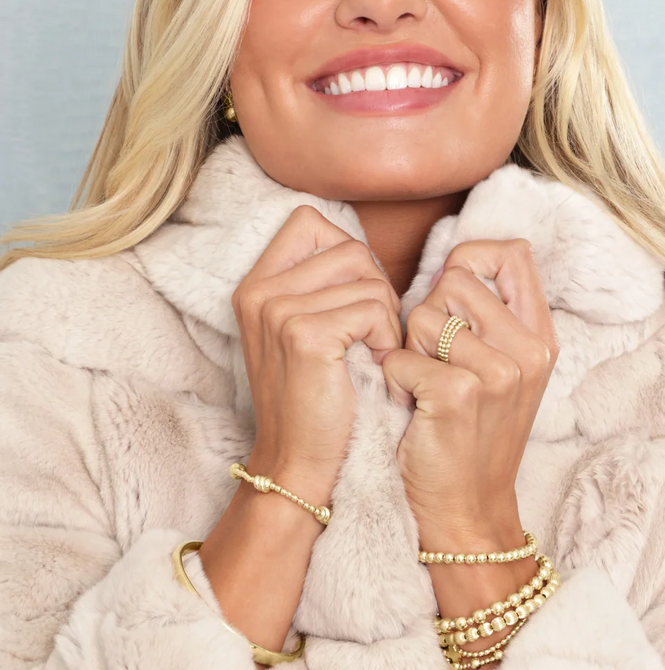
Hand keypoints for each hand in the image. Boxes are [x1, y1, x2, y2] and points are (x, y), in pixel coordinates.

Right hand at [231, 205, 402, 499]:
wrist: (299, 466)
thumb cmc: (317, 398)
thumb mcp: (303, 328)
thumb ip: (319, 281)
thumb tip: (361, 246)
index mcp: (256, 284)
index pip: (310, 220)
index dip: (345, 253)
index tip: (348, 300)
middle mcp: (259, 290)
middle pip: (349, 249)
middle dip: (374, 290)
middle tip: (365, 338)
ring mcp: (278, 310)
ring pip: (369, 279)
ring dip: (384, 319)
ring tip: (366, 355)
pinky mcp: (304, 334)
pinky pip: (374, 309)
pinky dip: (386, 340)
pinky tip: (372, 367)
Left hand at [382, 238, 557, 550]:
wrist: (466, 510)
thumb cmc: (471, 432)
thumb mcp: (502, 368)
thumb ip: (489, 315)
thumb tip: (450, 263)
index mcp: (540, 336)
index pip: (512, 253)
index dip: (470, 257)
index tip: (451, 290)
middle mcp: (527, 349)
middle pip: (455, 278)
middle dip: (431, 313)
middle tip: (437, 361)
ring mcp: (497, 372)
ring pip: (423, 316)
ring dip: (411, 349)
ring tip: (427, 387)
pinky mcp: (459, 394)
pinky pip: (400, 356)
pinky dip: (394, 381)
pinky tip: (414, 409)